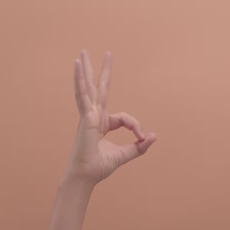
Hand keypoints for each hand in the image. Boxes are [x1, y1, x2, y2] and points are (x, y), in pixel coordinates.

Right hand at [64, 50, 155, 185]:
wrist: (85, 177)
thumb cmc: (99, 167)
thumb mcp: (124, 155)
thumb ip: (139, 147)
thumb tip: (153, 136)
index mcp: (102, 124)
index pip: (124, 118)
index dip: (136, 126)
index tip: (141, 137)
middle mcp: (94, 116)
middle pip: (99, 89)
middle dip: (102, 71)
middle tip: (106, 54)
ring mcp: (88, 115)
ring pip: (88, 88)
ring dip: (86, 69)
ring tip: (82, 52)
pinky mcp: (84, 117)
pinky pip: (82, 95)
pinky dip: (78, 80)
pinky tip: (76, 66)